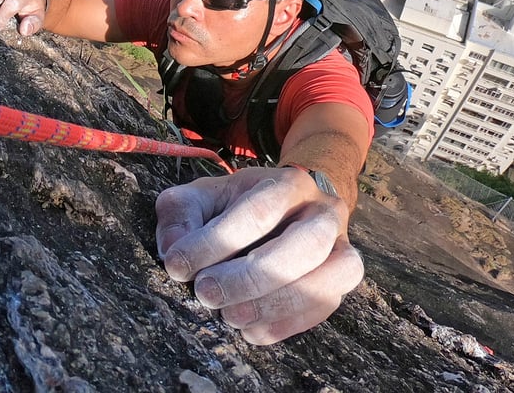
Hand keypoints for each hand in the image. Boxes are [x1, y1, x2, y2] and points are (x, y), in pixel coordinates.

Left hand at [155, 165, 363, 344]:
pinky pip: (324, 308)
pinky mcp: (340, 284)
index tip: (178, 265)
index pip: (258, 211)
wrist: (294, 206)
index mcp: (289, 183)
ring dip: (274, 305)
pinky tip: (250, 329)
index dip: (216, 241)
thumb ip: (182, 213)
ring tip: (229, 316)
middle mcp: (324, 213)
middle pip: (304, 246)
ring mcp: (340, 249)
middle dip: (250, 277)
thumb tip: (172, 249)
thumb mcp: (207, 195)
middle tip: (205, 294)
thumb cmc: (242, 205)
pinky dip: (286, 325)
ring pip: (327, 280)